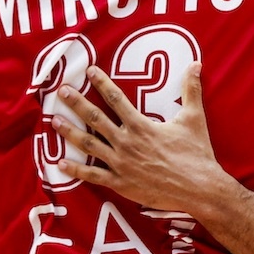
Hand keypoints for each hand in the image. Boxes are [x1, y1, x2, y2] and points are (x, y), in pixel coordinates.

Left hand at [53, 63, 238, 216]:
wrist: (199, 189)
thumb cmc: (196, 154)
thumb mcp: (194, 119)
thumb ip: (191, 90)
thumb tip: (196, 64)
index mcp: (142, 126)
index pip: (116, 99)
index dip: (101, 83)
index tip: (89, 71)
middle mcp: (127, 142)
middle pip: (96, 118)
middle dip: (77, 103)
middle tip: (62, 91)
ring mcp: (121, 164)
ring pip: (89, 145)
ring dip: (70, 132)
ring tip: (55, 121)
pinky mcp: (120, 183)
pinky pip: (93, 175)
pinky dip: (75, 169)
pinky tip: (59, 162)